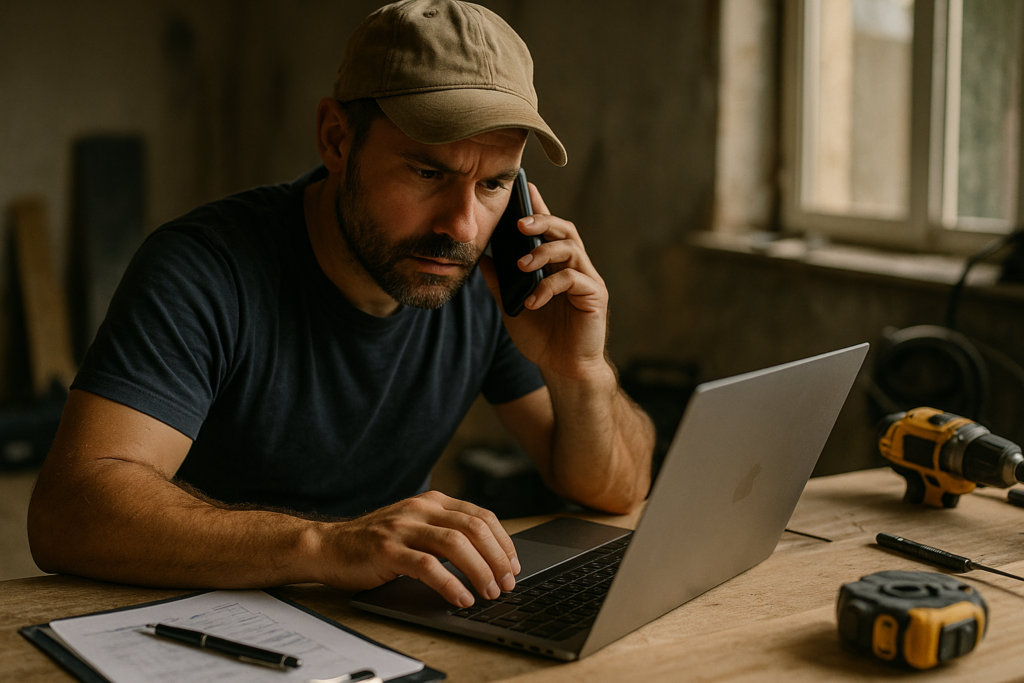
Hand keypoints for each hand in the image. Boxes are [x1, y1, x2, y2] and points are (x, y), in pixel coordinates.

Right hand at [318, 491, 519, 606]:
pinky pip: (428, 566)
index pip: (481, 515)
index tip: (513, 564)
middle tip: (507, 583)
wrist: (328, 546)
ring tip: (489, 592)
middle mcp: (420, 509)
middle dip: (497, 558)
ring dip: (479, 571)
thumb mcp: (415, 527)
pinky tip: (461, 598)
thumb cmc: (375, 542)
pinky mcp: (387, 550)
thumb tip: (488, 557)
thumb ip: (444, 532)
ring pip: (455, 545)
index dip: (503, 541)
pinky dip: (450, 584)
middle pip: (474, 528)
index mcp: (433, 501)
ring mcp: (403, 528)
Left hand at [479, 183, 609, 380]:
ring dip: (544, 252)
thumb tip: (480, 257)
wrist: (563, 368)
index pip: (548, 228)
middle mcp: (574, 266)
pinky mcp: (594, 296)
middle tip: (519, 224)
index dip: (539, 206)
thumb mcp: (511, 306)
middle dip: (542, 221)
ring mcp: (587, 279)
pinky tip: (532, 301)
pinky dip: (549, 287)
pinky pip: (573, 280)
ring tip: (521, 266)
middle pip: (564, 229)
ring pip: (571, 248)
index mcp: (556, 264)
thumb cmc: (542, 336)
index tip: (525, 187)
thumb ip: (499, 281)